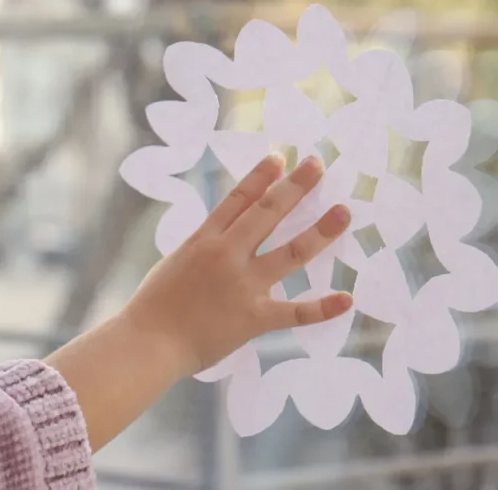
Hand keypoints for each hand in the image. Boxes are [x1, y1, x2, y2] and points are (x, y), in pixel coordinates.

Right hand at [119, 153, 352, 376]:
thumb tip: (224, 237)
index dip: (261, 176)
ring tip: (344, 211)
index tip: (280, 157)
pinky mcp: (254, 317)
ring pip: (291, 251)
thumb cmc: (154, 305)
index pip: (238, 198)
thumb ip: (203, 248)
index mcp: (204, 239)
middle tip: (317, 165)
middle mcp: (227, 254)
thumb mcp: (176, 261)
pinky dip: (322, 307)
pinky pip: (295, 312)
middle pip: (268, 211)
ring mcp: (243, 284)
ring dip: (320, 230)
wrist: (149, 341)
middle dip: (295, 186)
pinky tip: (347, 299)